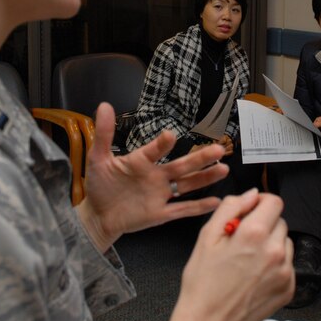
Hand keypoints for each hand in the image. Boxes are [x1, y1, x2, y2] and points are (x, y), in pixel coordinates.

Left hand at [76, 103, 229, 252]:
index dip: (162, 145)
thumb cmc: (100, 185)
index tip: (170, 136)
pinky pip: (181, 210)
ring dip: (205, 178)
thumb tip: (104, 105)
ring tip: (223, 168)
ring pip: (187, 185)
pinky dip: (198, 207)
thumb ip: (104, 134)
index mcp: (142, 162)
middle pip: (181, 166)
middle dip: (200, 158)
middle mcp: (156, 177)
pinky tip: (215, 201)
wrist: (97, 215)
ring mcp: (160, 195)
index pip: (155, 151)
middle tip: (218, 148)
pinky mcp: (159, 214)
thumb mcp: (99, 159)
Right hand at [166, 190, 294, 320]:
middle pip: (279, 221)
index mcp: (253, 234)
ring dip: (270, 244)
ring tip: (247, 259)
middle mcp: (274, 251)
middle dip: (263, 225)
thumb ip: (230, 208)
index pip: (274, 201)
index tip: (251, 210)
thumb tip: (249, 195)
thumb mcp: (206, 236)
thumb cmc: (203, 285)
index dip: (260, 202)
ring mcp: (284, 272)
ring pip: (285, 242)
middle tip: (241, 240)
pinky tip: (254, 274)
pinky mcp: (288, 288)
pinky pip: (287, 264)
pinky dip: (275, 265)